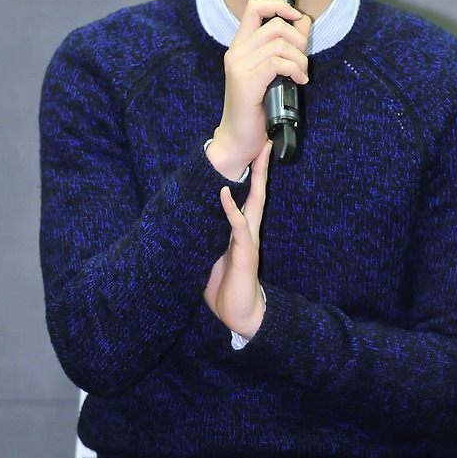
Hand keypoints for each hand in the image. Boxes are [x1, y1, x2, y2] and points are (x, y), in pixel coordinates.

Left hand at [204, 141, 271, 339]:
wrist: (240, 314)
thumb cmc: (225, 288)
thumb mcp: (211, 257)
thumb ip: (207, 237)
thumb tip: (191, 222)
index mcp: (241, 231)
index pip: (248, 197)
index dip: (252, 175)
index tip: (254, 153)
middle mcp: (248, 230)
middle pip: (258, 192)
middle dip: (261, 168)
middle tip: (266, 143)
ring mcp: (248, 239)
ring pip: (253, 202)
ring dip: (256, 179)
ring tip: (258, 156)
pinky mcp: (245, 252)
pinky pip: (237, 226)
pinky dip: (230, 209)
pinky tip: (224, 193)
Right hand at [206, 0, 310, 180]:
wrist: (238, 138)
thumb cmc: (255, 107)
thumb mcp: (272, 71)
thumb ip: (286, 45)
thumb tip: (303, 21)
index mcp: (240, 46)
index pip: (254, 7)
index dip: (279, 6)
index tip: (297, 17)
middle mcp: (236, 52)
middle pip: (275, 25)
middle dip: (299, 40)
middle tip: (302, 61)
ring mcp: (239, 66)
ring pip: (279, 44)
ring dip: (299, 59)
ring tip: (301, 75)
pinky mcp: (246, 82)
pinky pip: (278, 63)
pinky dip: (295, 70)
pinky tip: (299, 82)